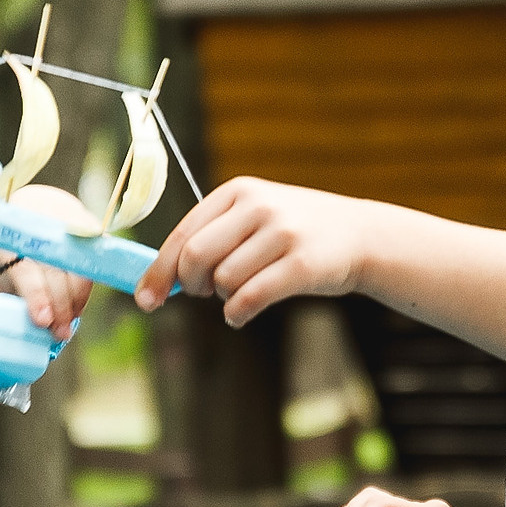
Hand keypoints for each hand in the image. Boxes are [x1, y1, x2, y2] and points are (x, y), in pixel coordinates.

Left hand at [0, 185, 95, 339]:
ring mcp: (64, 220)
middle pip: (57, 270)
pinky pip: (92, 259)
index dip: (36, 295)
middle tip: (60, 333)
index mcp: (5, 234)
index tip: (44, 321)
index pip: (24, 267)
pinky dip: (86, 287)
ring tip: (67, 322)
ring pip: (79, 267)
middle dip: (61, 307)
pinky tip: (76, 304)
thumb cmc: (3, 253)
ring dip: (77, 300)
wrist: (20, 216)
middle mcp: (36, 222)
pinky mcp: (84, 223)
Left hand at [136, 178, 375, 326]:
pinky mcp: (302, 264)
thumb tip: (158, 279)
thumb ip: (211, 238)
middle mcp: (258, 206)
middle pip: (196, 257)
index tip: (145, 299)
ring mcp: (282, 233)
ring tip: (242, 292)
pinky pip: (250, 298)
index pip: (183, 234)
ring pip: (224, 281)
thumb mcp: (254, 217)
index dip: (159, 270)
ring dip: (223, 298)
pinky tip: (240, 314)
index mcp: (238, 192)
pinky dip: (237, 314)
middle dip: (191, 285)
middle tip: (204, 292)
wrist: (361, 235)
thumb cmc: (295, 233)